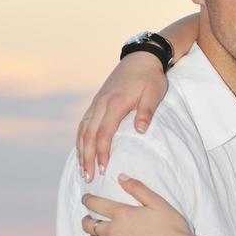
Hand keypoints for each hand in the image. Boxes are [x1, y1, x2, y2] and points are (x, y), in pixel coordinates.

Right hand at [77, 52, 166, 182]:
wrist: (141, 57)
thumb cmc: (150, 77)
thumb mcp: (154, 93)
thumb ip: (146, 112)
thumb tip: (140, 131)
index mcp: (115, 103)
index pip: (104, 133)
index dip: (101, 152)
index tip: (103, 169)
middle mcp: (101, 103)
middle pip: (88, 135)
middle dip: (86, 158)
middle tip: (88, 178)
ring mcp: (96, 102)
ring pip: (82, 130)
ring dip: (80, 151)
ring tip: (82, 170)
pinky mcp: (96, 102)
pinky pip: (84, 124)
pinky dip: (80, 139)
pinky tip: (81, 151)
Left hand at [82, 175, 189, 235]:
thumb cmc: (172, 228)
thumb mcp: (158, 203)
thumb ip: (138, 189)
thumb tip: (121, 177)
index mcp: (122, 213)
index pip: (95, 204)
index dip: (87, 200)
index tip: (86, 200)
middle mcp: (113, 231)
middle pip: (88, 225)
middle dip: (86, 220)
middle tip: (89, 220)